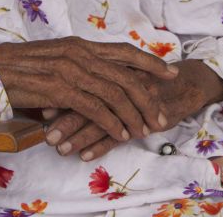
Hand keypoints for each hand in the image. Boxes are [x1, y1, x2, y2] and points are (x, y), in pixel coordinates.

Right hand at [0, 37, 177, 144]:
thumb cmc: (17, 69)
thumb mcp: (53, 62)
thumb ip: (76, 70)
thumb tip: (95, 86)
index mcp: (79, 45)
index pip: (123, 51)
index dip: (149, 62)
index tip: (170, 72)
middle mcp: (79, 53)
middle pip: (126, 75)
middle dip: (148, 97)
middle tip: (161, 115)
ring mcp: (70, 70)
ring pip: (115, 93)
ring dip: (133, 115)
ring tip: (144, 130)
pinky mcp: (59, 89)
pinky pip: (95, 108)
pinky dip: (112, 122)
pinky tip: (120, 133)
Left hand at [42, 59, 222, 160]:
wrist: (184, 84)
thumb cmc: (145, 80)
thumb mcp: (117, 75)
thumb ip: (89, 83)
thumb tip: (50, 98)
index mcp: (111, 67)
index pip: (81, 81)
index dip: (60, 96)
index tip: (39, 110)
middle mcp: (121, 80)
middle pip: (88, 99)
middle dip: (65, 119)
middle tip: (46, 134)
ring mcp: (135, 99)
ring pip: (102, 118)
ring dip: (79, 136)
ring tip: (60, 149)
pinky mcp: (147, 117)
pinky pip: (121, 133)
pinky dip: (101, 145)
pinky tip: (85, 156)